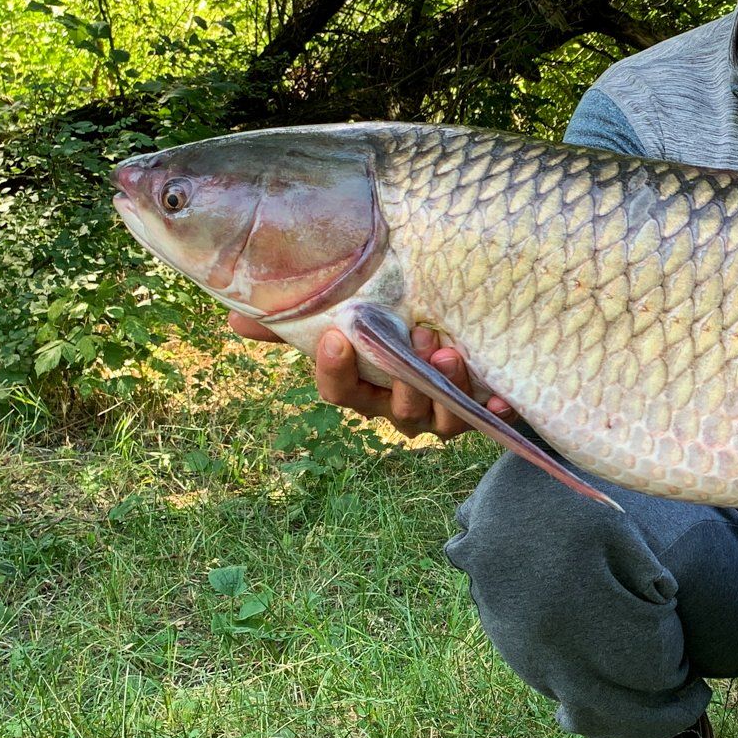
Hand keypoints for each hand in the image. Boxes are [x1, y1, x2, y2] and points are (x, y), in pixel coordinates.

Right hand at [227, 311, 514, 439]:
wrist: (465, 346)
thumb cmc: (393, 333)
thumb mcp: (352, 320)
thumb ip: (302, 317)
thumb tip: (235, 318)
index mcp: (365, 387)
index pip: (340, 391)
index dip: (334, 370)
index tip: (335, 337)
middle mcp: (401, 407)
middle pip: (394, 409)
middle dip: (403, 382)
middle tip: (414, 339)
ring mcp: (442, 415)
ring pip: (441, 418)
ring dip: (445, 389)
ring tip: (449, 352)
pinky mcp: (483, 413)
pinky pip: (489, 420)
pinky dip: (495, 409)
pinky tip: (503, 396)